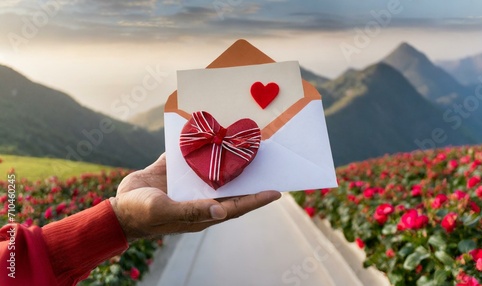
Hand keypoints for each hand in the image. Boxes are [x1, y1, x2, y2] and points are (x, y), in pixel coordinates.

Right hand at [110, 153, 280, 241]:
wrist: (119, 206)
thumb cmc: (142, 214)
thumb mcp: (165, 211)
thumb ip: (192, 210)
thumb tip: (222, 211)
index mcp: (204, 211)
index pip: (237, 206)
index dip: (257, 199)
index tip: (277, 191)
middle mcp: (202, 196)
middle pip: (233, 187)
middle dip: (251, 176)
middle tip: (269, 161)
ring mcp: (191, 183)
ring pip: (216, 170)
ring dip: (230, 159)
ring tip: (248, 143)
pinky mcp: (178, 170)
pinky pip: (195, 156)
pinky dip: (204, 145)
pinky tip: (213, 131)